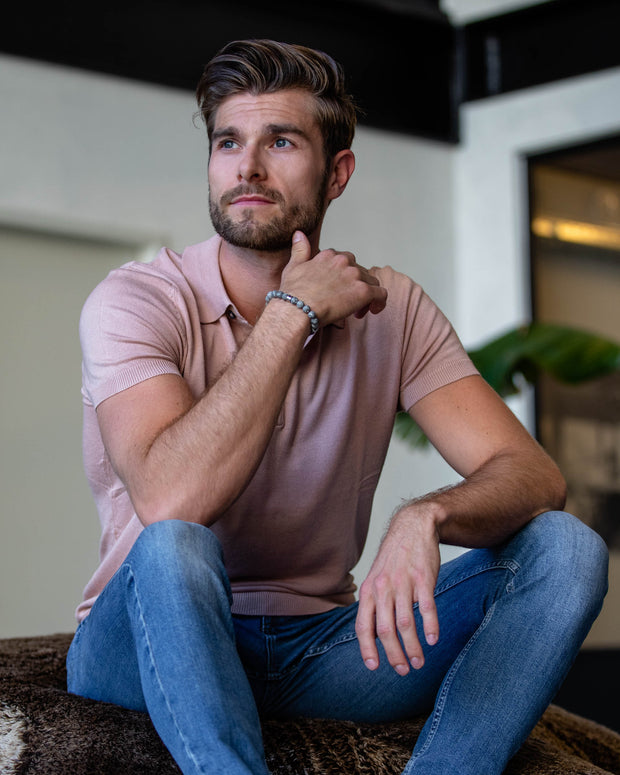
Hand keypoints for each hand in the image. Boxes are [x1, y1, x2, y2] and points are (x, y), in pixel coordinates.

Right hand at [280, 231, 386, 326]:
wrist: (298, 308)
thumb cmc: (293, 292)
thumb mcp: (293, 266)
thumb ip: (300, 249)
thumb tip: (299, 233)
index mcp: (330, 255)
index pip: (345, 262)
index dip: (343, 277)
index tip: (337, 290)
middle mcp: (344, 261)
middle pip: (360, 272)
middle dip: (355, 286)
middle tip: (345, 302)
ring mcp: (355, 275)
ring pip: (371, 282)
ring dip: (366, 295)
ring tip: (356, 310)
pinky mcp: (363, 291)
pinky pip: (381, 294)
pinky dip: (380, 302)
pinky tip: (373, 310)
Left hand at [355, 505, 440, 674]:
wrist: (413, 527)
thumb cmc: (394, 559)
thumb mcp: (376, 578)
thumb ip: (374, 605)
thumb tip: (372, 637)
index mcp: (369, 591)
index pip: (363, 626)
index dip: (367, 649)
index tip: (374, 667)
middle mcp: (383, 588)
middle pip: (385, 630)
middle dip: (393, 654)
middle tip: (403, 670)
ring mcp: (403, 583)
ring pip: (406, 623)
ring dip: (413, 647)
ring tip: (419, 662)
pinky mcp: (423, 578)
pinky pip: (426, 607)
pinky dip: (430, 626)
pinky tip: (433, 640)